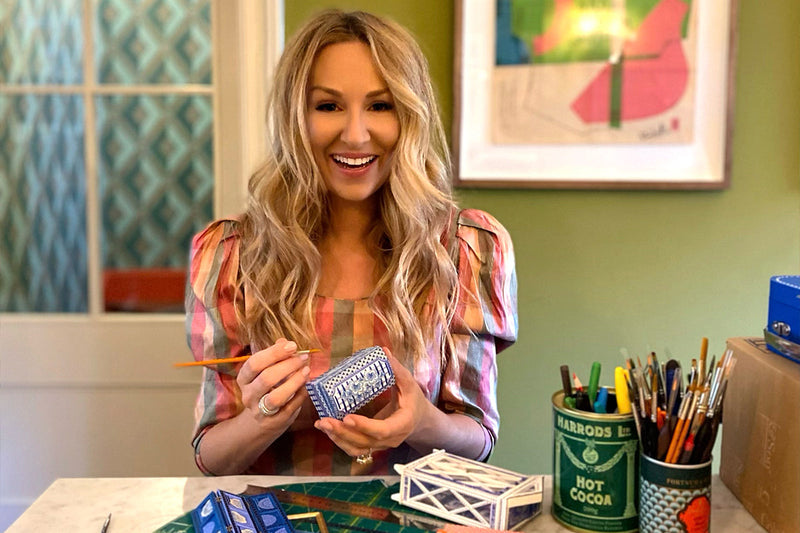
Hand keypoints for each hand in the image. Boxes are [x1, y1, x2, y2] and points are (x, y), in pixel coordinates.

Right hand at [236, 338, 310, 427]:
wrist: (262, 421)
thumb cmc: (267, 388)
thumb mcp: (267, 370)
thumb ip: (275, 356)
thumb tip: (284, 342)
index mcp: (244, 378)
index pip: (254, 363)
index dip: (274, 353)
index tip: (292, 345)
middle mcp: (248, 395)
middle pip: (266, 378)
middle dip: (288, 366)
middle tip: (303, 358)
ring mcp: (259, 411)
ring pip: (276, 397)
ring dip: (294, 382)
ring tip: (306, 371)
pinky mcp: (273, 422)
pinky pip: (289, 408)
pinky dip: (300, 395)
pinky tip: (306, 386)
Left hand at [314, 348, 430, 456]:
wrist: (418, 419)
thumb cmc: (412, 399)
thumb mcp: (409, 384)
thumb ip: (397, 369)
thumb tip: (383, 351)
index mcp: (402, 424)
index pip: (382, 430)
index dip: (364, 426)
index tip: (347, 417)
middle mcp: (391, 439)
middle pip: (365, 441)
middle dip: (343, 432)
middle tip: (324, 420)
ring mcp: (381, 445)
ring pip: (357, 448)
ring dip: (337, 438)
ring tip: (321, 424)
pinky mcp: (372, 445)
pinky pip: (355, 449)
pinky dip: (340, 441)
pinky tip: (327, 429)